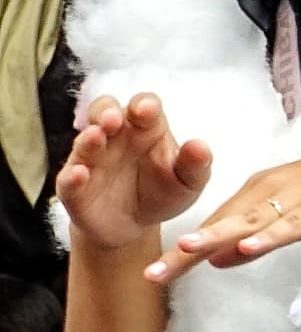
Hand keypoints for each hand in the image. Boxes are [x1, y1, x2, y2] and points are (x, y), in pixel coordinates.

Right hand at [54, 93, 214, 251]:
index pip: (143, 106)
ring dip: (88, 138)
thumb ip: (195, 164)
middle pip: (104, 111)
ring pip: (84, 142)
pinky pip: (68, 179)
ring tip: (97, 136)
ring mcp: (91, 160)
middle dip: (107, 111)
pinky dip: (72, 176)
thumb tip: (201, 146)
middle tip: (114, 118)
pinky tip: (80, 174)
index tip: (148, 110)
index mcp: (145, 129)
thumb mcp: (187, 181)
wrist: (135, 225)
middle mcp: (114, 138)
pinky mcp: (74, 188)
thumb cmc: (163, 192)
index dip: (144, 105)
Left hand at [152, 139, 300, 287]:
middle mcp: (266, 192)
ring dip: (214, 237)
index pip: (213, 225)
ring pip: (247, 223)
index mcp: (257, 193)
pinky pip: (288, 226)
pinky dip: (267, 237)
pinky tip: (246, 248)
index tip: (156, 272)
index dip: (184, 251)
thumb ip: (255, 238)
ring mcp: (292, 199)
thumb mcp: (291, 220)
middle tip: (153, 274)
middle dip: (185, 252)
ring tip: (185, 251)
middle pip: (219, 225)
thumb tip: (217, 261)